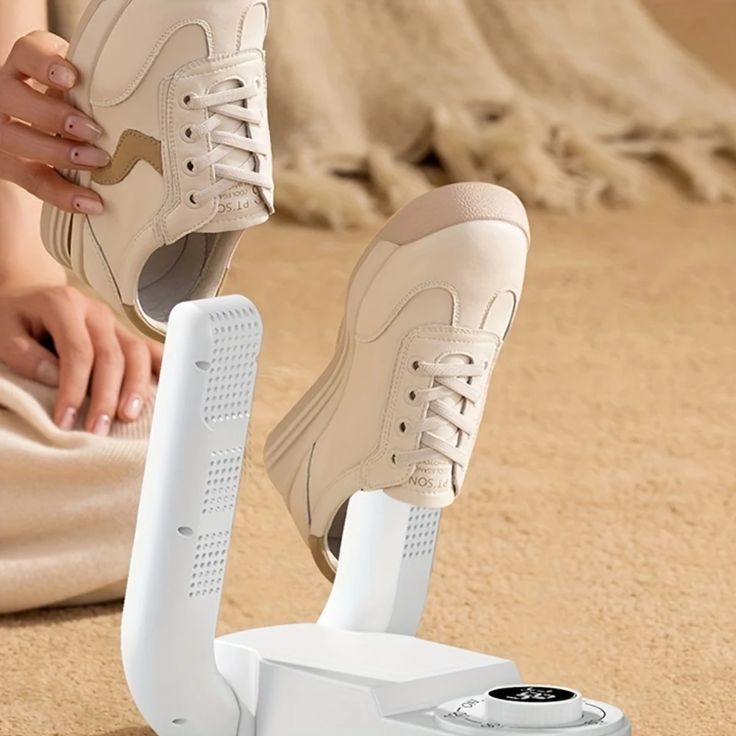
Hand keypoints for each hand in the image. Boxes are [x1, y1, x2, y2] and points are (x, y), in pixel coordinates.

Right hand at [0, 31, 107, 212]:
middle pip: (12, 99)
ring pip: (15, 141)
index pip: (24, 54)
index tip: (72, 78)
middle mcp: (4, 95)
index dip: (44, 64)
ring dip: (59, 154)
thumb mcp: (80, 84)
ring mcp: (2, 131)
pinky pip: (33, 182)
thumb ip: (95, 83)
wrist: (47, 126)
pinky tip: (92, 203)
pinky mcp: (10, 165)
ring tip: (97, 162)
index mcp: (22, 67)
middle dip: (53, 116)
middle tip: (93, 130)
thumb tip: (141, 94)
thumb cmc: (72, 101)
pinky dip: (64, 195)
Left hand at [0, 285, 161, 434]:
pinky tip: (165, 388)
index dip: (74, 388)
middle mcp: (96, 313)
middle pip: (112, 356)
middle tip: (98, 428)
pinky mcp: (124, 336)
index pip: (78, 352)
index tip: (66, 419)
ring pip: (137, 354)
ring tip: (128, 416)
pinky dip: (161, 368)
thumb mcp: (2, 331)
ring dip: (136, 388)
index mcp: (65, 305)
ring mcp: (115, 324)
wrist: (30, 298)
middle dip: (106, 396)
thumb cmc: (15, 317)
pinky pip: (150, 350)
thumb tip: (55, 378)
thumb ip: (24, 354)